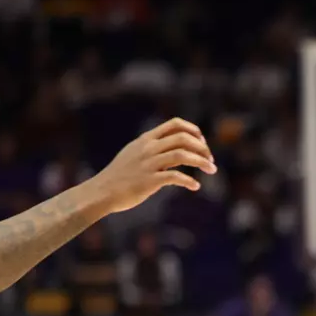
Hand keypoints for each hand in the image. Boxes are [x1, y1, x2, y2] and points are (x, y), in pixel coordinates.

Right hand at [86, 118, 215, 215]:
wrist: (102, 192)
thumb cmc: (121, 176)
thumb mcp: (135, 154)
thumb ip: (153, 148)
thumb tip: (175, 149)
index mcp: (146, 139)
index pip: (175, 124)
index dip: (193, 130)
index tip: (203, 142)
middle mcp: (148, 148)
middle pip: (183, 138)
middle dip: (202, 147)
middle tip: (211, 160)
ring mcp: (148, 164)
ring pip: (182, 155)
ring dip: (202, 162)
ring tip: (212, 170)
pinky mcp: (149, 181)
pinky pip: (175, 177)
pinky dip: (189, 181)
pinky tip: (195, 186)